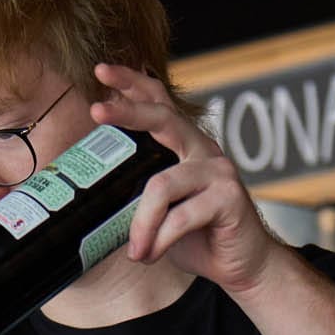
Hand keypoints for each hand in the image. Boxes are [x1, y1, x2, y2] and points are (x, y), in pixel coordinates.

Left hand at [90, 63, 285, 298]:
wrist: (241, 263)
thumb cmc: (198, 236)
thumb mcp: (162, 210)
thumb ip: (139, 194)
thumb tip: (93, 195)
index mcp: (185, 146)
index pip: (159, 104)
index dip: (132, 84)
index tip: (102, 71)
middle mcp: (202, 150)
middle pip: (162, 119)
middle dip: (127, 112)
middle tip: (96, 111)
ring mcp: (218, 171)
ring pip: (161, 185)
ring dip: (141, 223)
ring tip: (135, 249)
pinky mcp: (228, 197)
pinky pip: (180, 217)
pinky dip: (159, 240)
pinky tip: (151, 254)